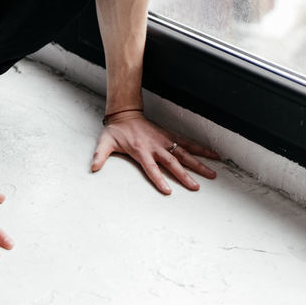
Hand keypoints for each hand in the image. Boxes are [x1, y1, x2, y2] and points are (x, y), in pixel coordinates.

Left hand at [91, 112, 219, 193]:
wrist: (125, 113)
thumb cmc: (116, 131)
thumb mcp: (105, 142)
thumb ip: (99, 155)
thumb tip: (92, 167)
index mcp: (141, 151)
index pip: (151, 168)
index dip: (159, 179)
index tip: (168, 191)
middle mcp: (155, 147)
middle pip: (172, 163)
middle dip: (184, 175)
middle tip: (196, 187)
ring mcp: (164, 141)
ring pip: (184, 153)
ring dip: (198, 163)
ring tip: (213, 173)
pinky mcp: (169, 136)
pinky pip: (187, 143)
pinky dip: (200, 149)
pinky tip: (213, 155)